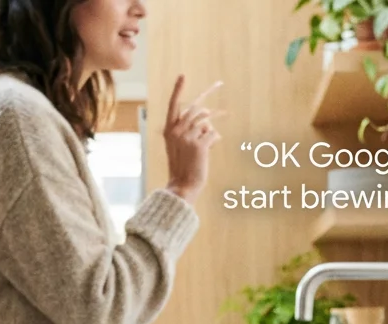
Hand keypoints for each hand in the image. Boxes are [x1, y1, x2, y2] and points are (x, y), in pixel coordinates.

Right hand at [164, 75, 222, 202]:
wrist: (183, 184)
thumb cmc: (184, 165)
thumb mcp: (182, 144)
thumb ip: (191, 128)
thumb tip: (208, 113)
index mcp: (169, 130)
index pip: (173, 105)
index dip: (178, 90)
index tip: (182, 75)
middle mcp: (176, 131)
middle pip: (196, 111)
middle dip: (210, 104)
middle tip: (219, 86)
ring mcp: (187, 137)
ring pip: (207, 123)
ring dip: (210, 132)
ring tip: (206, 145)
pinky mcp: (199, 145)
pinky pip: (214, 134)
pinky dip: (215, 141)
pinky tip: (210, 149)